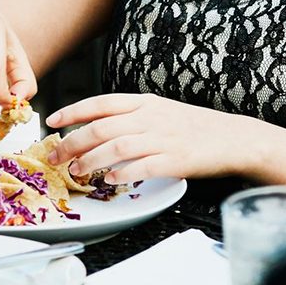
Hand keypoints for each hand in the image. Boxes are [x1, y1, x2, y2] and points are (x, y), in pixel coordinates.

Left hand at [45, 93, 253, 182]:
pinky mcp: (176, 160)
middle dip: (72, 143)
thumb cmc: (196, 127)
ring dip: (92, 161)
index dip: (73, 112)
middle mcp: (152, 118)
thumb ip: (134, 116)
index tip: (52, 122)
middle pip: (102, 128)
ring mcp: (164, 139)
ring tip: (77, 172)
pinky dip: (124, 174)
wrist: (233, 138)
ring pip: (117, 147)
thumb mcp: (163, 111)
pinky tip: (111, 181)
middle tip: (56, 157)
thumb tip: (97, 127)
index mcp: (147, 103)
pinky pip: (143, 167)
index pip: (102, 103)